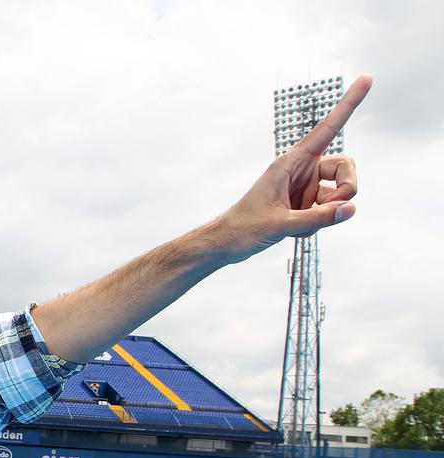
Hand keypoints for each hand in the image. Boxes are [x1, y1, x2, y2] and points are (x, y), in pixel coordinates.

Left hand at [217, 74, 371, 262]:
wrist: (226, 244)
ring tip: (299, 225)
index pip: (327, 128)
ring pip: (340, 192)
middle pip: (346, 167)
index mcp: (291, 162)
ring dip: (328, 212)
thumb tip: (350, 209)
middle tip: (332, 210)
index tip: (367, 77)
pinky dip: (319, 223)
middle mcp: (301, 170)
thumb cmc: (243, 228)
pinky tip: (295, 231)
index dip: (348, 104)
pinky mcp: (306, 203)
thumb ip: (317, 218)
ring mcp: (305, 187)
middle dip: (346, 189)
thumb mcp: (280, 224)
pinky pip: (328, 210)